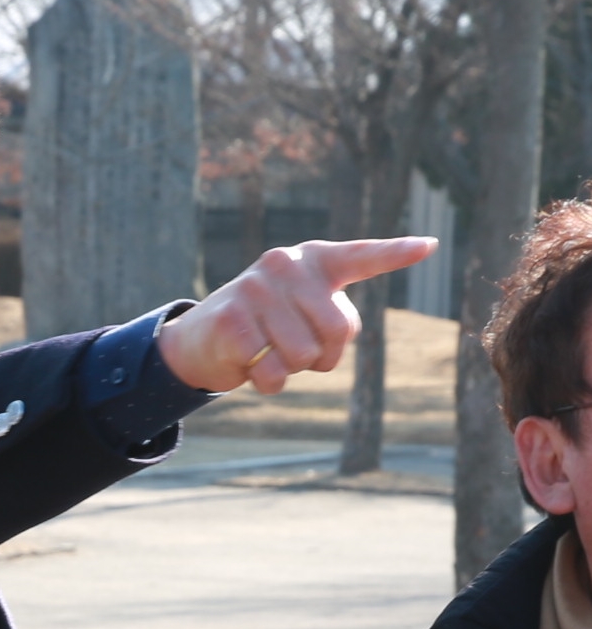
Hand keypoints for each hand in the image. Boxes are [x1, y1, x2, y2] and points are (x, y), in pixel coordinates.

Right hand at [157, 237, 436, 394]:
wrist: (201, 339)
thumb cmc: (267, 326)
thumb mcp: (301, 311)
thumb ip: (330, 313)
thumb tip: (339, 332)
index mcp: (310, 259)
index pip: (359, 257)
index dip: (394, 254)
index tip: (428, 246)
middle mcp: (283, 264)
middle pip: (338, 329)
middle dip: (323, 355)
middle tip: (296, 351)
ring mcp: (254, 289)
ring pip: (304, 355)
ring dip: (291, 370)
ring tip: (268, 354)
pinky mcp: (231, 320)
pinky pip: (272, 371)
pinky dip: (267, 382)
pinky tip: (248, 365)